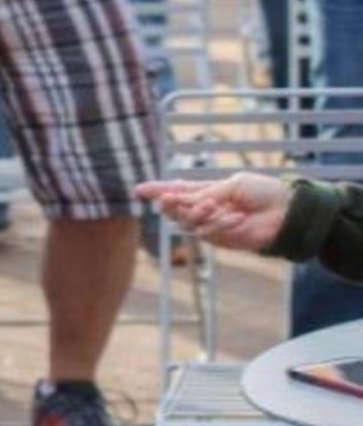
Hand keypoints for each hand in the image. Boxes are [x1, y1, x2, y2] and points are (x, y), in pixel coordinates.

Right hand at [136, 174, 289, 253]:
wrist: (286, 212)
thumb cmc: (263, 193)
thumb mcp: (231, 185)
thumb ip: (205, 194)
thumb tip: (180, 199)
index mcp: (206, 191)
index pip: (175, 191)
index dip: (157, 190)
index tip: (138, 189)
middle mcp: (204, 209)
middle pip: (174, 210)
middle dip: (170, 204)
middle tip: (171, 198)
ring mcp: (211, 226)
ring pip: (187, 223)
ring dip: (197, 213)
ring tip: (215, 206)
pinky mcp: (222, 240)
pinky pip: (209, 233)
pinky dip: (221, 224)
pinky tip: (237, 217)